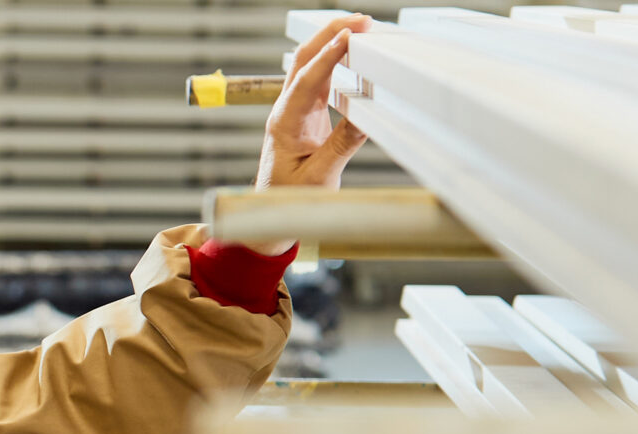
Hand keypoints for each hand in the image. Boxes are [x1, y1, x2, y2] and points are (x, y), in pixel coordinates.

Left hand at [256, 15, 371, 192]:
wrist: (272, 209)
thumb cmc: (288, 197)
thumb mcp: (319, 176)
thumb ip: (341, 147)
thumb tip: (365, 117)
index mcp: (284, 123)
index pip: (306, 81)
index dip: (328, 57)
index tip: (347, 37)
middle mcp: (287, 110)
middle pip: (304, 60)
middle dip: (329, 34)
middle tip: (359, 20)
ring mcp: (296, 109)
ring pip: (311, 65)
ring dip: (332, 42)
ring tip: (360, 27)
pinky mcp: (307, 114)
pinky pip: (321, 78)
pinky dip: (336, 60)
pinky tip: (352, 51)